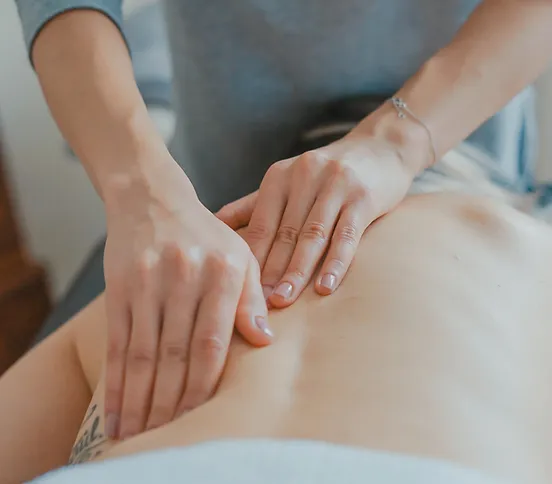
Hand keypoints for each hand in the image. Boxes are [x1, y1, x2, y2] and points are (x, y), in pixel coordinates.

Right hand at [102, 158, 271, 439]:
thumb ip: (252, 299)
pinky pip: (117, 342)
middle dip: (170, 403)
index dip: (204, 385)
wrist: (152, 198)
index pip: (213, 342)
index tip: (200, 418)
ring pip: (143, 354)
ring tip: (137, 435)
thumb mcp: (240, 256)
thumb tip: (264, 342)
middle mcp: (185, 276)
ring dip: (140, 400)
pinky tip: (115, 409)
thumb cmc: (205, 234)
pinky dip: (115, 380)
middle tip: (165, 438)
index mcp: (222, 272)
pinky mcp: (119, 286)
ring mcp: (148, 281)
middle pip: (176, 354)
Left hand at [216, 122, 422, 307]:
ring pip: (313, 235)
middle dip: (270, 270)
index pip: (260, 224)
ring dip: (297, 270)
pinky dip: (336, 262)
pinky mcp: (363, 197)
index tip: (240, 289)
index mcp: (280, 176)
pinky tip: (326, 287)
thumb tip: (214, 224)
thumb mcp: (288, 181)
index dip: (250, 258)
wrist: (380, 148)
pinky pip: (347, 235)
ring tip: (284, 299)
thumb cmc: (326, 174)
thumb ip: (253, 204)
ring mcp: (335, 185)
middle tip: (258, 304)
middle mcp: (304, 176)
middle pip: (284, 233)